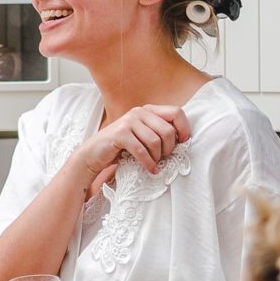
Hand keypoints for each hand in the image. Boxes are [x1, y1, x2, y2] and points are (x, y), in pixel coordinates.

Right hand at [70, 105, 192, 191]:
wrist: (94, 154)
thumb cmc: (123, 148)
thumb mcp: (144, 136)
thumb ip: (160, 132)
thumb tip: (185, 139)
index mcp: (149, 110)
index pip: (176, 112)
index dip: (184, 129)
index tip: (183, 143)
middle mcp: (139, 112)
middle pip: (168, 130)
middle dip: (169, 149)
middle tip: (164, 158)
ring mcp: (128, 121)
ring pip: (156, 141)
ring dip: (157, 158)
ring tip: (154, 164)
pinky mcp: (120, 134)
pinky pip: (142, 150)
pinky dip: (148, 163)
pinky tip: (151, 170)